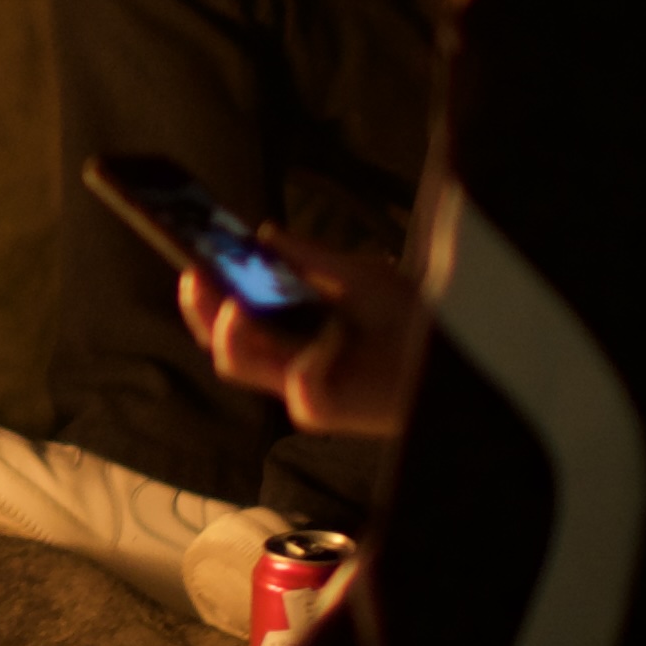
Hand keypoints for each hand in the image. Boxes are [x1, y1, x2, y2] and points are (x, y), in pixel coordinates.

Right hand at [186, 221, 426, 440]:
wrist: (452, 343)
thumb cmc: (407, 313)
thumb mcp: (357, 273)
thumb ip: (311, 258)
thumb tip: (264, 235)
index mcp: (289, 329)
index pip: (230, 316)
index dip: (206, 294)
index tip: (193, 263)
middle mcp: (287, 357)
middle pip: (221, 340)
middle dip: (201, 310)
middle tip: (197, 279)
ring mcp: (304, 386)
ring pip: (239, 365)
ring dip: (233, 334)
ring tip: (238, 305)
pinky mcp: (330, 410)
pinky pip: (301, 395)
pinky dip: (308, 367)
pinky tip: (330, 341)